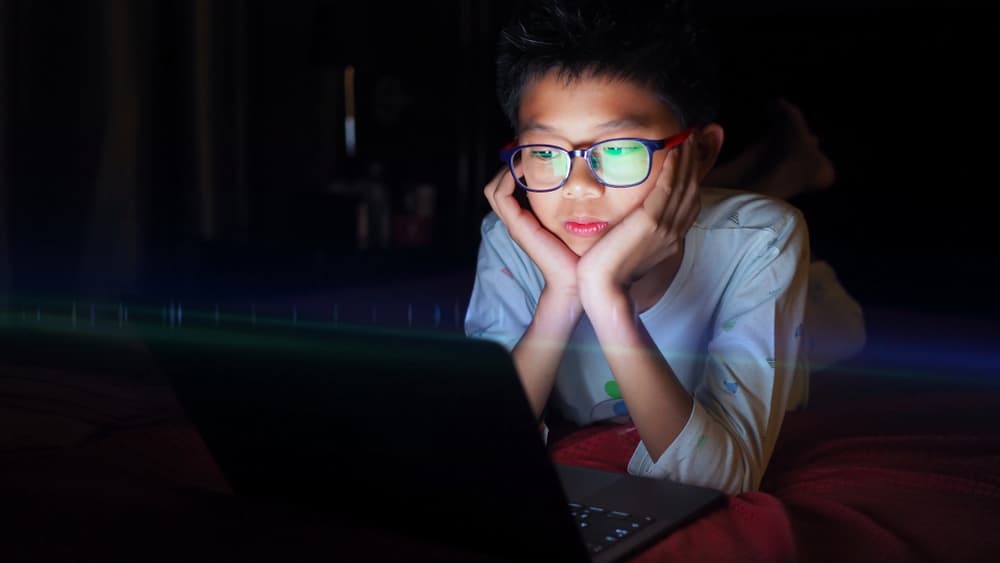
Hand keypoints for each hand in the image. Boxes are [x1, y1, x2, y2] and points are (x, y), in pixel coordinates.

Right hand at [483, 167, 579, 295]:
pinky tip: (524, 169)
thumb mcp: (576, 223)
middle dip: (508, 166)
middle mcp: (516, 221)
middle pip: (496, 187)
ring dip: (506, 169)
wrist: (574, 280)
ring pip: (494, 189)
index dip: (515, 170)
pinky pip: (501, 196)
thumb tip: (589, 184)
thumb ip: (575, 207)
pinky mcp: (517, 226)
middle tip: (525, 151)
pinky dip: (507, 178)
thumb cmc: (579, 254)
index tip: (534, 155)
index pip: (507, 189)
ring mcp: (514, 224)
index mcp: (526, 220)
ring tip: (522, 157)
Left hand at [577, 135, 700, 301]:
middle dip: (695, 162)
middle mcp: (673, 232)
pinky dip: (672, 168)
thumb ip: (636, 232)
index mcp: (670, 238)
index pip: (689, 202)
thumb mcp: (628, 249)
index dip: (692, 177)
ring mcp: (665, 228)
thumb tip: (632, 219)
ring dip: (686, 159)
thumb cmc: (607, 273)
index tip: (691, 156)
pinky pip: (667, 189)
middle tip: (694, 138)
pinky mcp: (651, 223)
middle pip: (691, 190)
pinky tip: (672, 151)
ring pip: (683, 186)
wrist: (603, 290)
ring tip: (686, 137)